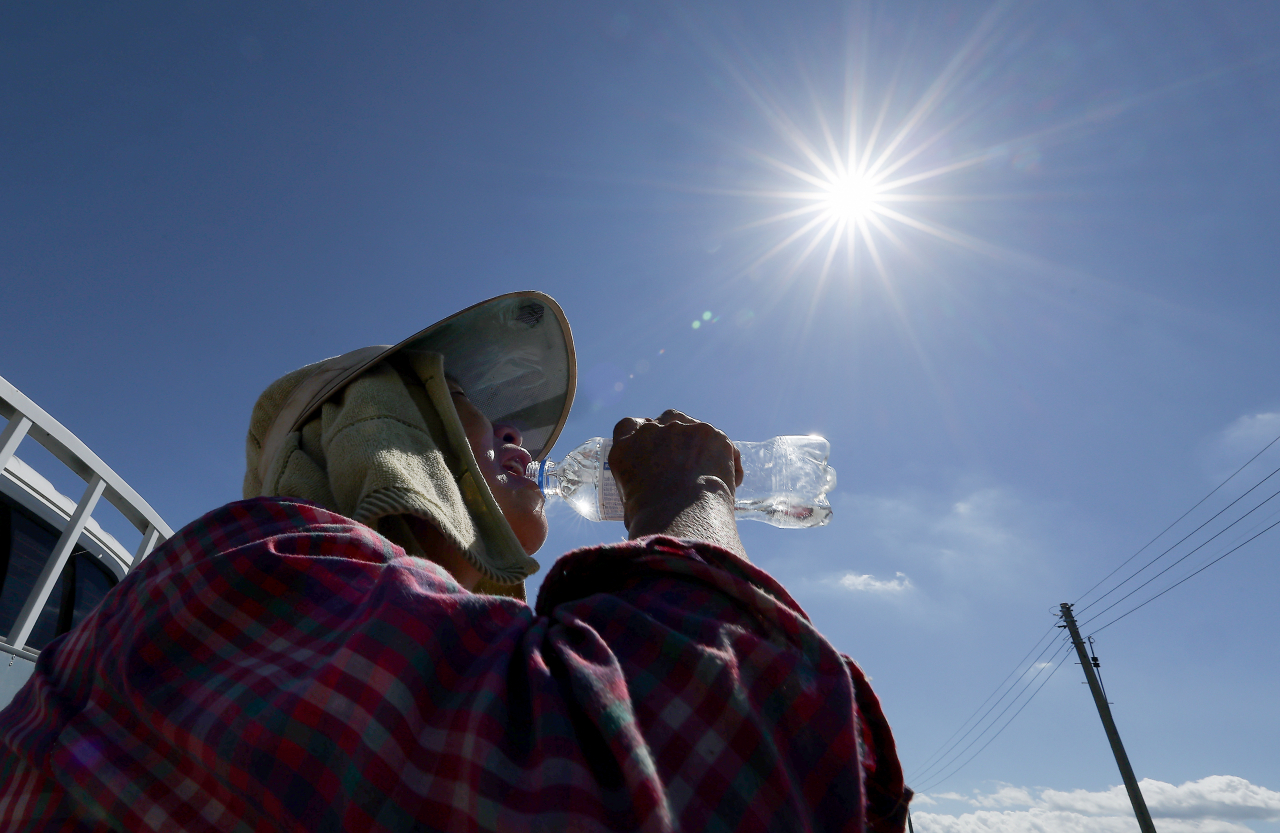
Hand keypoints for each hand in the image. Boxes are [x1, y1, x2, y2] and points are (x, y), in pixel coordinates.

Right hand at [609, 410, 746, 558]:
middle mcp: (649, 432)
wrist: (682, 518)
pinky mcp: (708, 432)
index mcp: (625, 449)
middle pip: (664, 421)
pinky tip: (730, 480)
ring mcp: (679, 429)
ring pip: (693, 427)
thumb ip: (638, 491)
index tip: (653, 446)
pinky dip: (726, 459)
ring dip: (700, 443)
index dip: (642, 433)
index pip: (628, 426)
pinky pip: (720, 442)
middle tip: (686, 461)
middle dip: (676, 437)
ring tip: (708, 469)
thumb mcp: (631, 508)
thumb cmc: (653, 523)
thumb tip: (649, 503)